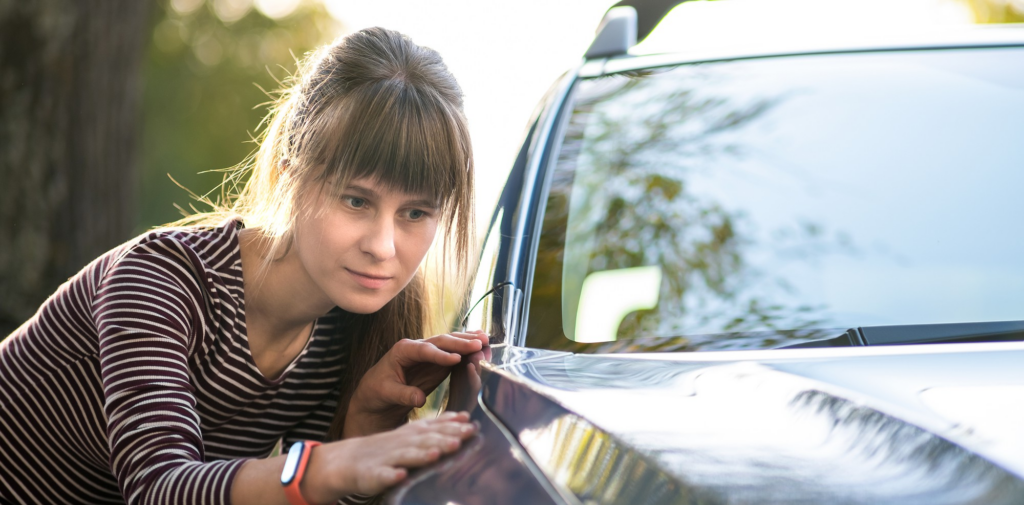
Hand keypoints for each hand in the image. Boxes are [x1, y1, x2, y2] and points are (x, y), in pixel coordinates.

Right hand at [302, 412, 477, 502]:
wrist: (349, 461)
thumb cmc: (388, 449)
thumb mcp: (412, 433)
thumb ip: (437, 426)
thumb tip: (464, 417)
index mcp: (412, 434)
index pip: (435, 429)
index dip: (453, 426)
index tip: (472, 424)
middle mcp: (402, 443)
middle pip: (425, 440)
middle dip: (444, 439)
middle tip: (464, 437)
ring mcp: (387, 459)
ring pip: (406, 456)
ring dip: (422, 455)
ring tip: (436, 454)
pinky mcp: (372, 475)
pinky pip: (381, 475)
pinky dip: (390, 475)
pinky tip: (399, 476)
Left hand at [344, 331, 488, 437]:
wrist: (377, 393)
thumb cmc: (377, 391)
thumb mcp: (386, 393)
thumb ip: (402, 394)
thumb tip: (419, 399)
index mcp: (403, 350)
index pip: (424, 350)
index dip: (440, 354)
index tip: (456, 359)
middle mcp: (417, 347)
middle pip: (440, 341)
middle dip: (460, 342)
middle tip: (479, 344)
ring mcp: (428, 352)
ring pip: (449, 343)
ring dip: (467, 340)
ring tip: (486, 340)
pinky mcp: (437, 361)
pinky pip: (454, 352)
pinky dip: (467, 348)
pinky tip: (481, 344)